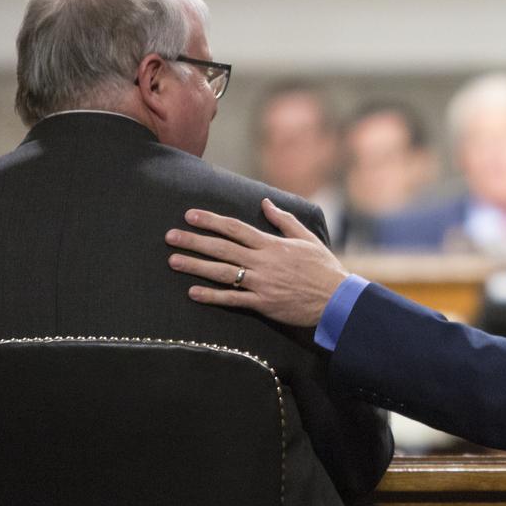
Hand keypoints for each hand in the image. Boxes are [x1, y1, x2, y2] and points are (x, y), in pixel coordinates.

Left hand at [165, 198, 347, 326]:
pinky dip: (212, 296)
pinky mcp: (262, 303)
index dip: (211, 220)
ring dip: (195, 266)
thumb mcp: (306, 238)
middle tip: (170, 236)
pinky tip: (193, 292)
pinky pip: (232, 299)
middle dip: (194, 240)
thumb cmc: (323, 268)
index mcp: (271, 244)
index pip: (235, 228)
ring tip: (173, 261)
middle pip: (221, 248)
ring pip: (221, 272)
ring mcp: (261, 283)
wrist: (336, 299)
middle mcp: (262, 261)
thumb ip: (284, 220)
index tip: (190, 215)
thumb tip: (265, 202)